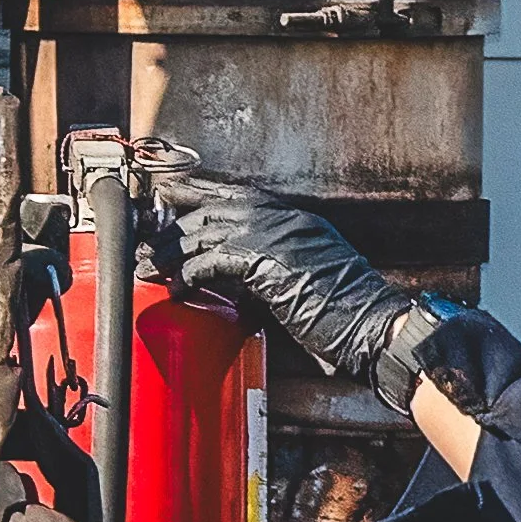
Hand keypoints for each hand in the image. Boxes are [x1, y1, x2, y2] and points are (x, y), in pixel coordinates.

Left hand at [158, 179, 411, 380]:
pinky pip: (211, 260)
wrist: (376, 326)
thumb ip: (269, 269)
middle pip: (211, 208)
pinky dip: (189, 275)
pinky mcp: (265, 259)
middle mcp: (283, 217)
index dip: (196, 195)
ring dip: (171, 252)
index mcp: (294, 219)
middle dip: (172, 225)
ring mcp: (275, 234)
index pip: (233, 195)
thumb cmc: (348, 315)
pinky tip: (178, 290)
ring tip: (150, 268)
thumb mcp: (305, 279)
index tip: (169, 200)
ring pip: (204, 231)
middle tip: (144, 239)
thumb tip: (235, 280)